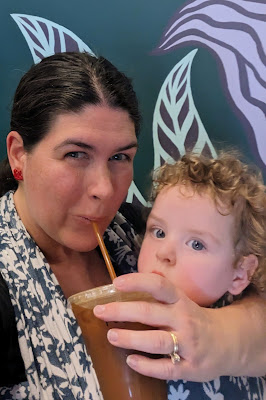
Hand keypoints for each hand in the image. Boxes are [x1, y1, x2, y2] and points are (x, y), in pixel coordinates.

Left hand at [93, 272, 231, 380]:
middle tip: (100, 311)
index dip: (137, 282)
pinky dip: (147, 365)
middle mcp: (184, 319)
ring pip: (156, 341)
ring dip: (131, 338)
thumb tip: (129, 282)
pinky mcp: (190, 367)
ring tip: (111, 336)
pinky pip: (166, 367)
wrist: (228, 343)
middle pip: (150, 312)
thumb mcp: (183, 302)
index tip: (116, 283)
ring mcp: (188, 344)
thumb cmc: (196, 319)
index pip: (158, 285)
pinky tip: (131, 360)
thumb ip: (161, 295)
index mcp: (181, 301)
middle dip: (122, 311)